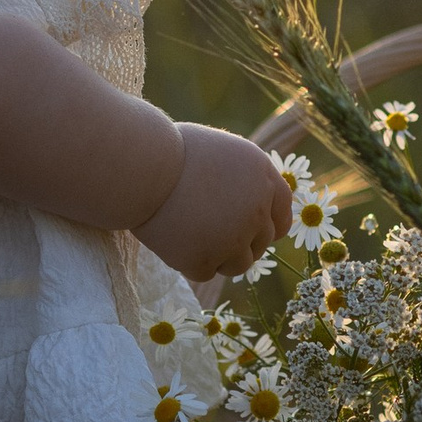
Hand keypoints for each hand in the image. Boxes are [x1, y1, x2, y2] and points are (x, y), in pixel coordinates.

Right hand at [137, 124, 293, 284]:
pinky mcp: (204, 260)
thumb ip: (243, 178)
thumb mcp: (220, 151)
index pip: (282, 217)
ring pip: (238, 265)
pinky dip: (188, 262)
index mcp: (263, 177)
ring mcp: (232, 238)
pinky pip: (204, 272)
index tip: (250, 233)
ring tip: (189, 236)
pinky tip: (172, 240)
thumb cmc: (170, 150)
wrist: (138, 164)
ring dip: (218, 256)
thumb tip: (253, 201)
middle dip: (238, 242)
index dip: (266, 227)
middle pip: (260, 244)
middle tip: (207, 231)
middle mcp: (256, 209)